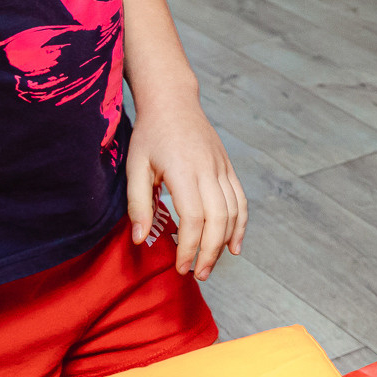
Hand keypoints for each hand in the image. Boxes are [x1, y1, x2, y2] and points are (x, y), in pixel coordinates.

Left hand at [126, 103, 247, 278]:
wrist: (173, 102)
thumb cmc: (150, 135)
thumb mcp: (135, 167)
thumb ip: (138, 204)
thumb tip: (140, 240)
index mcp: (184, 170)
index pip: (194, 218)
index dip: (189, 247)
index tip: (179, 267)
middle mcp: (208, 170)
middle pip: (218, 219)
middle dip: (210, 252)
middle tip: (197, 275)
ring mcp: (222, 168)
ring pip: (233, 212)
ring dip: (225, 243)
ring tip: (211, 266)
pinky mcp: (228, 168)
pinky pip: (241, 200)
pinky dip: (241, 225)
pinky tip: (234, 246)